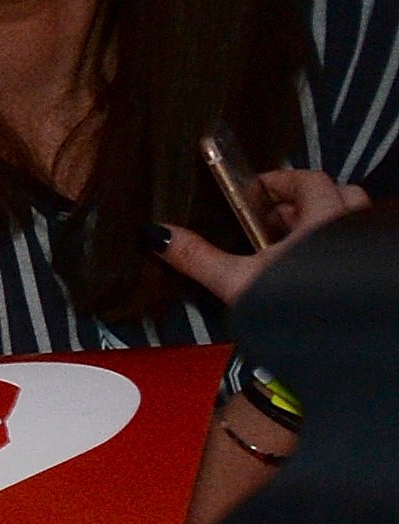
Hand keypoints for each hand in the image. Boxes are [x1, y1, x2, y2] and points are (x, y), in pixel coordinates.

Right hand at [157, 164, 371, 308]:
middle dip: (299, 201)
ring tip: (286, 240)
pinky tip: (304, 266)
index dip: (278, 181)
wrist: (327, 344)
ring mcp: (359, 250)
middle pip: (333, 193)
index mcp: (322, 219)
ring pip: (346, 218)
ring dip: (318, 221)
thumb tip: (163, 236)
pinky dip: (327, 247)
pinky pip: (348, 246)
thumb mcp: (237, 281)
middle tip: (267, 218)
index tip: (254, 191)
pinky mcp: (360, 272)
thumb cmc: (294, 309)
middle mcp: (348, 229)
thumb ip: (199, 257)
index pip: (307, 179)